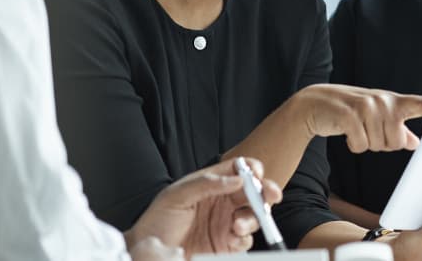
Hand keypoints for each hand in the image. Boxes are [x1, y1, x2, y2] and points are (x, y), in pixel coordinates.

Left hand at [125, 157, 282, 257]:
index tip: (257, 174)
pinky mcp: (227, 245)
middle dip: (266, 192)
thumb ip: (206, 183)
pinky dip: (244, 239)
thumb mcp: (176, 195)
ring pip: (254, 216)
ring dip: (252, 219)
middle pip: (254, 192)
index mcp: (212, 184)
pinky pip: (245, 240)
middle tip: (271, 195)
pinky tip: (231, 239)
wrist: (150, 253)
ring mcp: (226, 223)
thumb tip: (237, 178)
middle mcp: (223, 202)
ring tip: (237, 226)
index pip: (239, 170)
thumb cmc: (157, 221)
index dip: (251, 169)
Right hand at [294, 84, 421, 152]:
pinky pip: (360, 145)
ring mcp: (366, 107)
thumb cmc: (350, 111)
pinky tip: (346, 132)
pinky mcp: (349, 116)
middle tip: (368, 130)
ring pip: (378, 146)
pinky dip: (353, 145)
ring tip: (356, 128)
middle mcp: (382, 101)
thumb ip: (398, 129)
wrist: (314, 103)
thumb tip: (416, 144)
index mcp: (392, 101)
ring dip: (366, 144)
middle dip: (382, 144)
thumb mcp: (376, 117)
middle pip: (397, 142)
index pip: (418, 104)